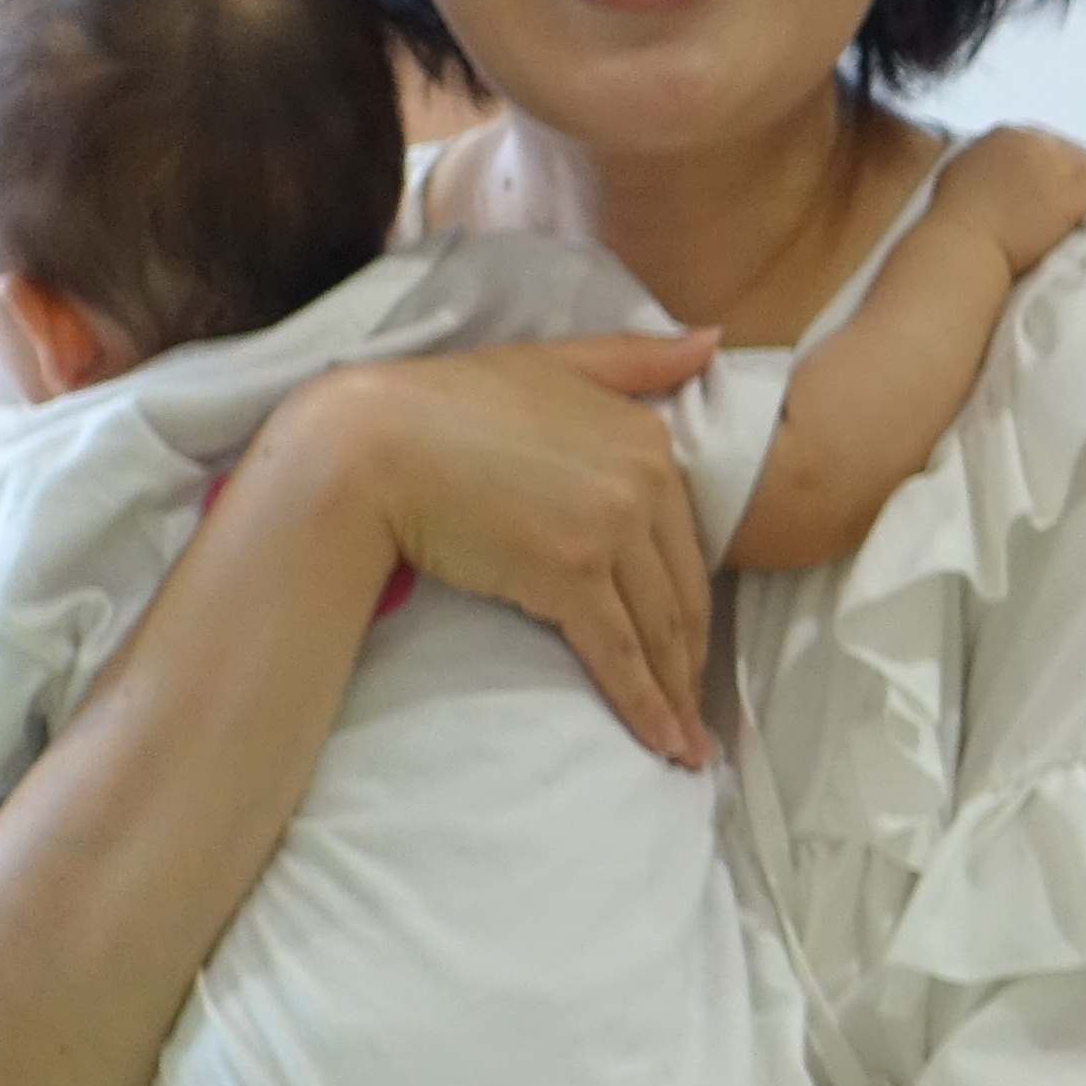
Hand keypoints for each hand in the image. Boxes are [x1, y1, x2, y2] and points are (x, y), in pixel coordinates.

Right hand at [282, 334, 722, 762]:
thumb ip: (635, 360)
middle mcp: (643, 483)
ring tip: (687, 745)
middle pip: (682, 591)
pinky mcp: (572, 578)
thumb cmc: (446, 400)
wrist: (371, 440)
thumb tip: (713, 340)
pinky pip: (621, 653)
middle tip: (698, 711)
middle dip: (692, 659)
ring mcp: (612, 531)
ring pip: (659, 629)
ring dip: (677, 694)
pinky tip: (664, 741)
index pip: (688, 539)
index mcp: (647, 438)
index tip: (697, 644)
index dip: (692, 598)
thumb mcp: (552, 362)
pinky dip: (648, 704)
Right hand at [933, 128, 1085, 276]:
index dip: (1051, 178)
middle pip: (1074, 156)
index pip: (1045, 149)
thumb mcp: (960, 183)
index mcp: (1004, 137)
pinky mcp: (1083, 183)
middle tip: (1070, 219)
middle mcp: (1036, 139)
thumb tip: (999, 184)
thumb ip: (985, 174)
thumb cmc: (952, 231)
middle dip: (1072, 186)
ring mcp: (1061, 159)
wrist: (963, 246)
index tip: (1048, 205)